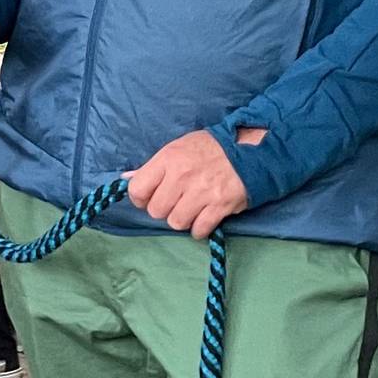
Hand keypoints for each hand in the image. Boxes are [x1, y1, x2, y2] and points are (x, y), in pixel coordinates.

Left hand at [124, 127, 265, 239]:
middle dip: (163, 209)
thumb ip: (153, 166)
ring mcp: (201, 193)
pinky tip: (204, 217)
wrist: (250, 150)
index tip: (149, 197)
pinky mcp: (220, 206)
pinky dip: (199, 228)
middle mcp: (181, 177)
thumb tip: (126, 178)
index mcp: (168, 159)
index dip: (141, 198)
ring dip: (182, 219)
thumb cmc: (210, 148)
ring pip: (176, 222)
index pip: (138, 189)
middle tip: (175, 202)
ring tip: (191, 209)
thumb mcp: (178, 147)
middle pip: (156, 210)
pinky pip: (198, 230)